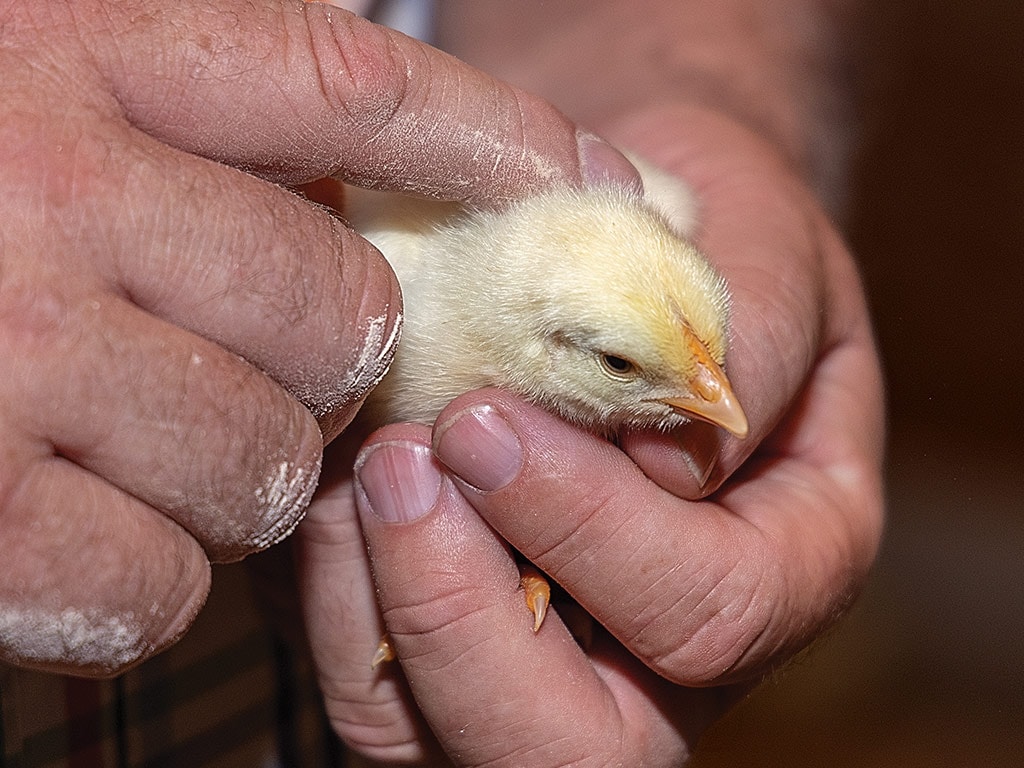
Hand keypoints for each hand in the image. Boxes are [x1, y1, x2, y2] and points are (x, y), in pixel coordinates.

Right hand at [0, 0, 618, 676]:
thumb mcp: (21, 80)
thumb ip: (182, 114)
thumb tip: (356, 179)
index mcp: (67, 49)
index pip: (355, 89)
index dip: (493, 136)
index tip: (587, 184)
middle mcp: (48, 190)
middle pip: (340, 311)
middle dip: (318, 358)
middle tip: (224, 352)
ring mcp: (9, 357)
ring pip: (271, 457)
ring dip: (229, 469)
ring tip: (116, 438)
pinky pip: (164, 579)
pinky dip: (143, 575)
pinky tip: (63, 525)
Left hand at [298, 107, 883, 764]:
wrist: (620, 229)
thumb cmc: (710, 230)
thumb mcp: (770, 249)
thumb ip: (753, 336)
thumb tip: (670, 458)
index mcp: (788, 563)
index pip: (710, 614)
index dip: (593, 531)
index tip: (487, 418)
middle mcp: (669, 648)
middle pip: (573, 748)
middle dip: (466, 619)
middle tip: (403, 464)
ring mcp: (548, 657)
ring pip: (438, 737)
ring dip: (376, 605)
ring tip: (364, 460)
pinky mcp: (440, 636)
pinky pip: (361, 677)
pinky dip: (322, 587)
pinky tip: (332, 473)